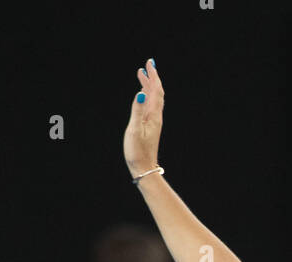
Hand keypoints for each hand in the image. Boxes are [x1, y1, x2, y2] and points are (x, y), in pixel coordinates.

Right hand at [124, 57, 163, 175]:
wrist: (144, 168)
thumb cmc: (137, 151)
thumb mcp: (134, 130)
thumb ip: (137, 110)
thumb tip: (141, 93)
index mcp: (153, 115)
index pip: (156, 90)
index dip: (153, 76)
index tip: (150, 63)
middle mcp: (156, 117)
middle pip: (157, 92)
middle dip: (152, 78)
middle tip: (146, 65)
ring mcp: (154, 122)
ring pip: (154, 99)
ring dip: (149, 86)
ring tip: (142, 75)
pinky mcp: (150, 127)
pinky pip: (150, 106)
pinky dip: (147, 96)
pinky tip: (142, 95)